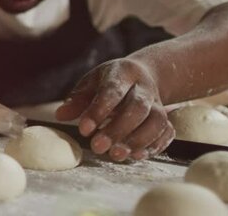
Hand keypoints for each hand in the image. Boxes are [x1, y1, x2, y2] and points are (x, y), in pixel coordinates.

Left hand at [55, 58, 174, 161]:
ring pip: (156, 121)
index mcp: (123, 72)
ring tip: (116, 155)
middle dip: (118, 129)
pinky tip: (136, 156)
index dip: (98, 111)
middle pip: (137, 107)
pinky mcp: (167, 118)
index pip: (112, 90)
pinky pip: (167, 132)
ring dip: (137, 140)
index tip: (83, 130)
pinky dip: (154, 145)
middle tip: (98, 147)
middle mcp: (144, 87)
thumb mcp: (92, 83)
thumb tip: (60, 115)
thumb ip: (77, 100)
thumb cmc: (110, 82)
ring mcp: (158, 103)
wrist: (144, 75)